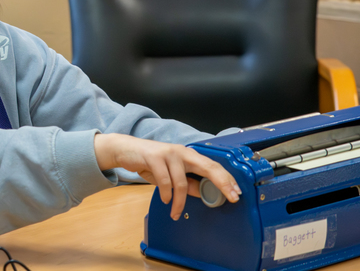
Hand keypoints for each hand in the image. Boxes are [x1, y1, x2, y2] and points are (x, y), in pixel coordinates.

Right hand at [93, 133, 240, 219]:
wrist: (125, 149)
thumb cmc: (149, 161)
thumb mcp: (170, 174)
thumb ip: (187, 182)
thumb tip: (203, 193)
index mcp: (188, 155)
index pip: (213, 166)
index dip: (226, 179)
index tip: (236, 193)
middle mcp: (181, 151)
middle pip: (208, 166)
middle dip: (222, 183)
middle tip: (231, 198)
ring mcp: (168, 153)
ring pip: (182, 181)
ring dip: (180, 201)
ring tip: (176, 212)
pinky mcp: (154, 157)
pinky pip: (165, 181)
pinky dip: (167, 194)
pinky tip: (166, 200)